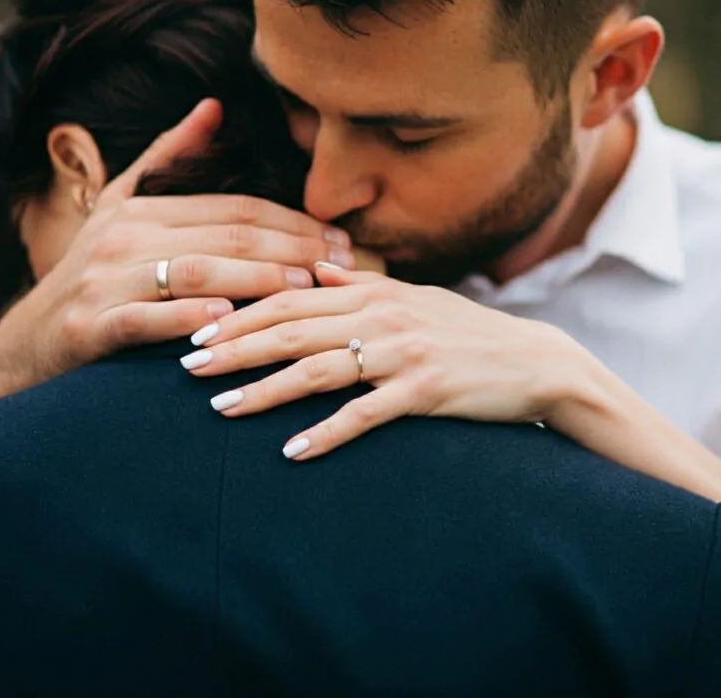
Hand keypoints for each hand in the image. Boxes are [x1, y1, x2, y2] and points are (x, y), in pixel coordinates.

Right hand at [0, 100, 356, 416]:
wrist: (29, 343)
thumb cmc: (95, 274)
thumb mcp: (124, 207)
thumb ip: (168, 156)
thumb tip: (213, 105)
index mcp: (144, 207)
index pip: (236, 209)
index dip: (293, 221)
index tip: (340, 238)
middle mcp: (126, 235)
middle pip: (227, 234)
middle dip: (292, 247)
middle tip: (342, 264)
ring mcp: (105, 279)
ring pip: (196, 269)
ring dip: (256, 276)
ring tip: (304, 288)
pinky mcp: (90, 324)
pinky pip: (146, 316)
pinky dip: (187, 314)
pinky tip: (227, 314)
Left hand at [180, 262, 596, 459]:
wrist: (534, 361)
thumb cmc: (469, 330)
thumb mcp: (418, 297)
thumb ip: (365, 284)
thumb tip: (320, 269)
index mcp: (375, 292)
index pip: (293, 298)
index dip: (243, 314)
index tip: (200, 331)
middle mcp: (382, 316)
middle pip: (293, 330)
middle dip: (236, 348)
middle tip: (187, 367)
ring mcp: (403, 353)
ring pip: (318, 368)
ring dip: (264, 390)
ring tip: (220, 409)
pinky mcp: (424, 390)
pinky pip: (365, 414)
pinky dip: (326, 432)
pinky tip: (292, 451)